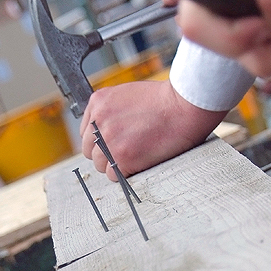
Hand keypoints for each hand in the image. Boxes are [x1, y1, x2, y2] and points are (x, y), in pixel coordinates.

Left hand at [79, 80, 226, 179]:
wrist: (183, 106)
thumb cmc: (165, 100)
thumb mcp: (128, 95)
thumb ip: (111, 111)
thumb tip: (104, 131)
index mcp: (98, 102)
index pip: (86, 132)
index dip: (100, 141)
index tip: (113, 143)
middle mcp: (98, 121)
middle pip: (90, 150)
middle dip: (106, 154)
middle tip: (127, 152)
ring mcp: (108, 140)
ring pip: (100, 165)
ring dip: (116, 165)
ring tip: (136, 156)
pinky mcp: (121, 157)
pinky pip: (113, 175)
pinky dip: (125, 174)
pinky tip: (139, 163)